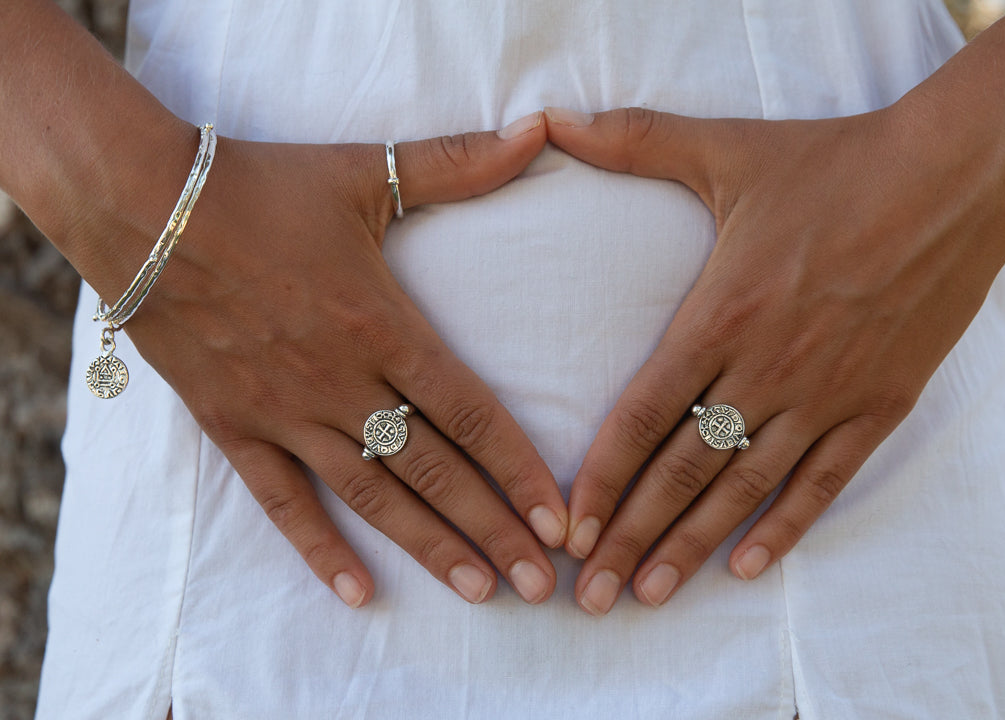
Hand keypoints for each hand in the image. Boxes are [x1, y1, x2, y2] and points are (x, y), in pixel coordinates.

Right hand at [112, 113, 564, 607]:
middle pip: (433, 471)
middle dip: (494, 529)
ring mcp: (286, 413)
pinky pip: (281, 502)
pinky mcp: (235, 427)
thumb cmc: (259, 188)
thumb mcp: (365, 174)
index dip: (521, 470)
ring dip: (429, 547)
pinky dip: (319, 549)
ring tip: (479, 590)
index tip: (561, 519)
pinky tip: (358, 591)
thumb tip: (537, 132)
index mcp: (383, 327)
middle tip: (540, 583)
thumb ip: (457, 164)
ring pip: (371, 497)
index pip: (471, 414)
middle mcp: (342, 383)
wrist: (143, 206)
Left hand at [544, 103, 1004, 614]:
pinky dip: (785, 527)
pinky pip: (825, 481)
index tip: (566, 529)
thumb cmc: (835, 165)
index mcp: (720, 316)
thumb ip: (633, 140)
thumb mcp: (726, 149)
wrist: (954, 178)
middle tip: (587, 596)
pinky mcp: (879, 405)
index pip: (641, 416)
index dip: (599, 479)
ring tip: (648, 595)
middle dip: (629, 536)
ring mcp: (825, 394)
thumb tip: (552, 118)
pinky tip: (748, 568)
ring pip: (744, 489)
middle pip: (682, 470)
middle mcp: (766, 368)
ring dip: (692, 547)